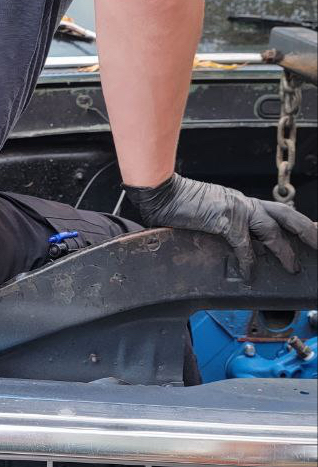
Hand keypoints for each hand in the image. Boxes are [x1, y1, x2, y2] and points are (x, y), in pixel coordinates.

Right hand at [124, 173, 317, 279]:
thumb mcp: (210, 215)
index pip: (277, 212)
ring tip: (292, 267)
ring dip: (284, 250)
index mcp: (242, 202)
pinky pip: (244, 244)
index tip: (310, 235)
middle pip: (286, 215)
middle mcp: (244, 203)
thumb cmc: (179, 204)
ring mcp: (236, 209)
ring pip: (272, 230)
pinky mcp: (225, 219)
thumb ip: (225, 227)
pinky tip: (250, 273)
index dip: (296, 224)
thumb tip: (235, 247)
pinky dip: (249, 261)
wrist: (162, 193)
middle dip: (306, 230)